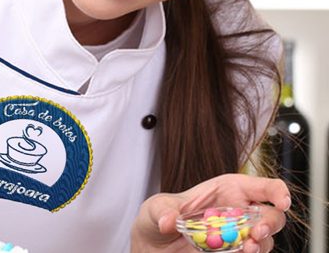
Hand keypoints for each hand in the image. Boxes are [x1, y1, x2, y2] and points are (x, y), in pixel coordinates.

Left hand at [131, 174, 289, 252]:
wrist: (153, 244)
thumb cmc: (159, 216)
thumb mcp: (156, 207)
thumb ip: (164, 210)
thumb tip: (168, 221)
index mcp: (228, 189)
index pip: (263, 187)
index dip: (277, 191)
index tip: (281, 202)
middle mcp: (240, 212)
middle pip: (272, 216)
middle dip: (270, 224)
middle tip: (256, 233)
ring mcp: (239, 235)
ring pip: (265, 241)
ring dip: (260, 246)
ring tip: (246, 249)